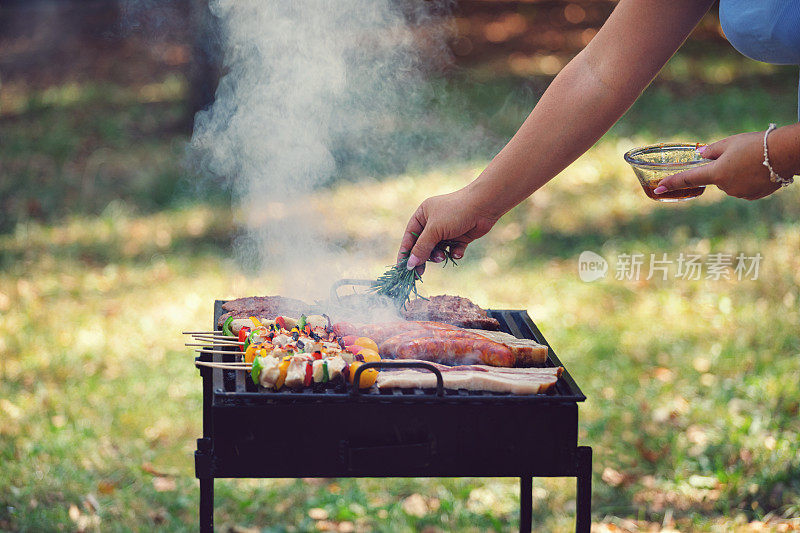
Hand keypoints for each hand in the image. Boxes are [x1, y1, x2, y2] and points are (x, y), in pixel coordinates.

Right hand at [398, 187, 500, 273]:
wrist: (483, 206)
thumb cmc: (455, 212)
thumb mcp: (434, 230)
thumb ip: (421, 247)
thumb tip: (410, 264)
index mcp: (423, 215)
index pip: (410, 236)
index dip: (406, 252)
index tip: (402, 268)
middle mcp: (433, 222)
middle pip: (423, 245)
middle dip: (423, 257)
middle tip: (420, 273)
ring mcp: (447, 230)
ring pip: (438, 249)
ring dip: (439, 255)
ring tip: (443, 256)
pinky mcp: (460, 237)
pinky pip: (452, 249)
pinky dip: (454, 252)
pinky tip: (458, 252)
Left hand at [654, 131, 779, 200]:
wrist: (786, 154)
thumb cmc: (757, 144)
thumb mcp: (730, 142)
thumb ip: (711, 151)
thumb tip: (700, 156)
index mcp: (716, 173)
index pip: (688, 179)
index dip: (672, 183)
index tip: (658, 188)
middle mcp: (726, 187)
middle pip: (716, 178)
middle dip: (723, 167)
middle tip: (742, 154)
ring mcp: (739, 193)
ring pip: (730, 182)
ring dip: (737, 173)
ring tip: (754, 160)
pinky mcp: (752, 196)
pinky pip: (743, 188)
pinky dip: (747, 179)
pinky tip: (760, 169)